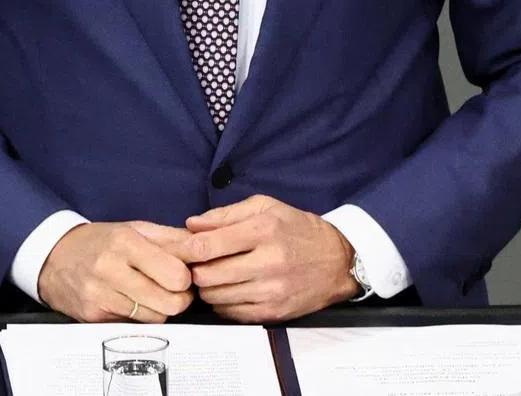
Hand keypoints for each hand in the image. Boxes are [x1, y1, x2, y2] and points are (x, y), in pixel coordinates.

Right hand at [36, 221, 194, 322]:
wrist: (55, 257)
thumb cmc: (101, 241)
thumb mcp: (135, 228)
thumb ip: (171, 238)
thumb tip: (201, 247)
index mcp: (125, 242)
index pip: (175, 274)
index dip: (186, 278)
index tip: (184, 274)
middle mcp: (111, 268)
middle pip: (168, 302)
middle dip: (179, 298)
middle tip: (176, 290)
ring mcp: (100, 295)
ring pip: (153, 318)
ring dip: (161, 309)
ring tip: (154, 293)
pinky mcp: (93, 316)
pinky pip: (133, 325)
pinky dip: (140, 317)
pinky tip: (134, 301)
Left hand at [182, 195, 356, 321]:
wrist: (336, 261)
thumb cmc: (297, 228)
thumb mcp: (266, 207)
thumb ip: (226, 214)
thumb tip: (192, 225)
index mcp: (263, 230)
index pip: (210, 245)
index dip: (188, 249)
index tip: (184, 249)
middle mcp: (268, 261)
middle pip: (208, 275)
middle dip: (195, 270)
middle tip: (197, 264)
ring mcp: (271, 291)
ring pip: (217, 297)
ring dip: (208, 288)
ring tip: (213, 276)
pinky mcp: (274, 313)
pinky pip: (232, 314)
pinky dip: (223, 304)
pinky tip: (229, 290)